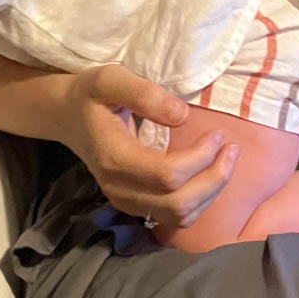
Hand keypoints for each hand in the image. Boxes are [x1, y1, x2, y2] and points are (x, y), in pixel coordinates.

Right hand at [60, 64, 238, 230]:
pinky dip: (200, 201)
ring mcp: (126, 202)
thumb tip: (182, 115)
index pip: (168, 176)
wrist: (66, 116)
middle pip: (179, 204)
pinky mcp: (135, 206)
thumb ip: (144, 94)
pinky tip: (208, 175)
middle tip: (232, 149)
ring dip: (211, 192)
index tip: (217, 134)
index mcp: (114, 159)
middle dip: (214, 179)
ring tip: (226, 161)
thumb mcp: (111, 79)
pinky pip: (175, 218)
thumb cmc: (91, 95)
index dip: (200, 158)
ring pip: (180, 216)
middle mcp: (119, 189)